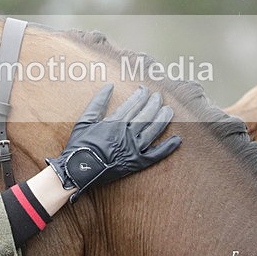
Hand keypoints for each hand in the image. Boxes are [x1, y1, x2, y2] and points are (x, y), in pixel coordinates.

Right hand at [46, 83, 180, 201]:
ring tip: (169, 110)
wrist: (78, 170)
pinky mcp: (136, 163)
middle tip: (159, 96)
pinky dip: (167, 148)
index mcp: (114, 123)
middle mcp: (126, 134)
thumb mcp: (85, 120)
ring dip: (163, 119)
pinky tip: (177, 140)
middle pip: (145, 115)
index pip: (132, 105)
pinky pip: (155, 155)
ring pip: (153, 131)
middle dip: (153, 103)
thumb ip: (98, 102)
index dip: (140, 96)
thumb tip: (109, 85)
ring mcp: (133, 149)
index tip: (144, 89)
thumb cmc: (79, 145)